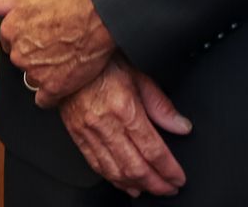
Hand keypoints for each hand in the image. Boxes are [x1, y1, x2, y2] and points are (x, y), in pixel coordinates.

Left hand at [0, 0, 113, 104]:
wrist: (101, 14)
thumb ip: (5, 0)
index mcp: (11, 28)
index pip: (9, 39)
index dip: (25, 34)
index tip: (38, 33)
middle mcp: (19, 52)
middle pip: (21, 58)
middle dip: (34, 53)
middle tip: (55, 44)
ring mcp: (36, 71)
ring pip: (33, 77)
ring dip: (44, 72)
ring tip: (64, 58)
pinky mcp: (54, 87)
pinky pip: (45, 99)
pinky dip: (52, 93)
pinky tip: (62, 81)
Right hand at [57, 59, 191, 197]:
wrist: (67, 57)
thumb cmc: (103, 62)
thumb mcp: (139, 75)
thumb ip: (160, 104)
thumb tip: (181, 126)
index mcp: (124, 108)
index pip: (152, 149)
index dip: (168, 169)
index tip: (178, 178)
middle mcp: (105, 124)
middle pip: (135, 166)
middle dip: (156, 184)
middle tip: (169, 189)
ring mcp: (88, 132)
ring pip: (115, 171)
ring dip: (135, 185)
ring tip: (151, 189)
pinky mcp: (77, 135)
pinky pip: (96, 164)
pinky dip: (112, 178)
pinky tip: (124, 182)